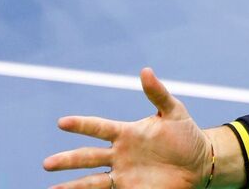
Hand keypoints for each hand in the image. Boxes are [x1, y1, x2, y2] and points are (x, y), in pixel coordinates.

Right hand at [44, 68, 212, 188]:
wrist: (200, 162)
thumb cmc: (186, 135)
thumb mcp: (175, 112)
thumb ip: (158, 94)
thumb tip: (145, 71)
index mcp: (126, 134)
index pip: (98, 127)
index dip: (81, 125)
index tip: (62, 123)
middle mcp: (119, 155)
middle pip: (87, 157)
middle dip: (67, 160)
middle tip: (47, 163)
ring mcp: (124, 175)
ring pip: (93, 181)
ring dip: (73, 186)